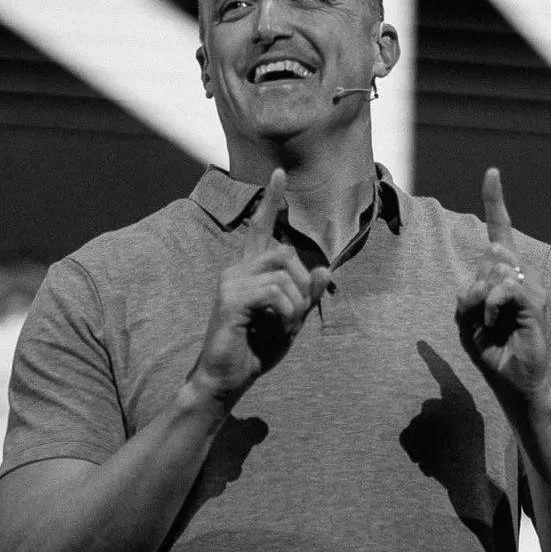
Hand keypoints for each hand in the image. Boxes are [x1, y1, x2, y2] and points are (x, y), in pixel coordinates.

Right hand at [188, 168, 329, 405]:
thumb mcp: (291, 321)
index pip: (260, 228)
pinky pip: (275, 291)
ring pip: (283, 271)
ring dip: (295, 303)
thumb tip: (324, 270)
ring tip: (282, 326)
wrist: (226, 378)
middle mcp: (236, 270)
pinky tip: (274, 328)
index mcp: (250, 272)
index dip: (271, 201)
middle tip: (293, 317)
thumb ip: (306, 296)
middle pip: (285, 252)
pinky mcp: (230, 297)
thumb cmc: (255, 349)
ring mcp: (230, 281)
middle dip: (302, 284)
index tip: (279, 173)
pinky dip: (286, 313)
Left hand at [457, 167, 549, 397]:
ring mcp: (532, 288)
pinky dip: (492, 307)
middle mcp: (522, 276)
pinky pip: (505, 289)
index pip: (500, 231)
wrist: (513, 381)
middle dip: (472, 288)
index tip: (492, 173)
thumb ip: (470, 292)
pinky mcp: (535, 304)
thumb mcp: (467, 318)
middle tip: (479, 318)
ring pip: (494, 270)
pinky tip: (496, 324)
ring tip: (489, 324)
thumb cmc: (490, 350)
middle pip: (487, 256)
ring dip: (480, 300)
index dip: (495, 201)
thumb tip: (493, 271)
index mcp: (504, 276)